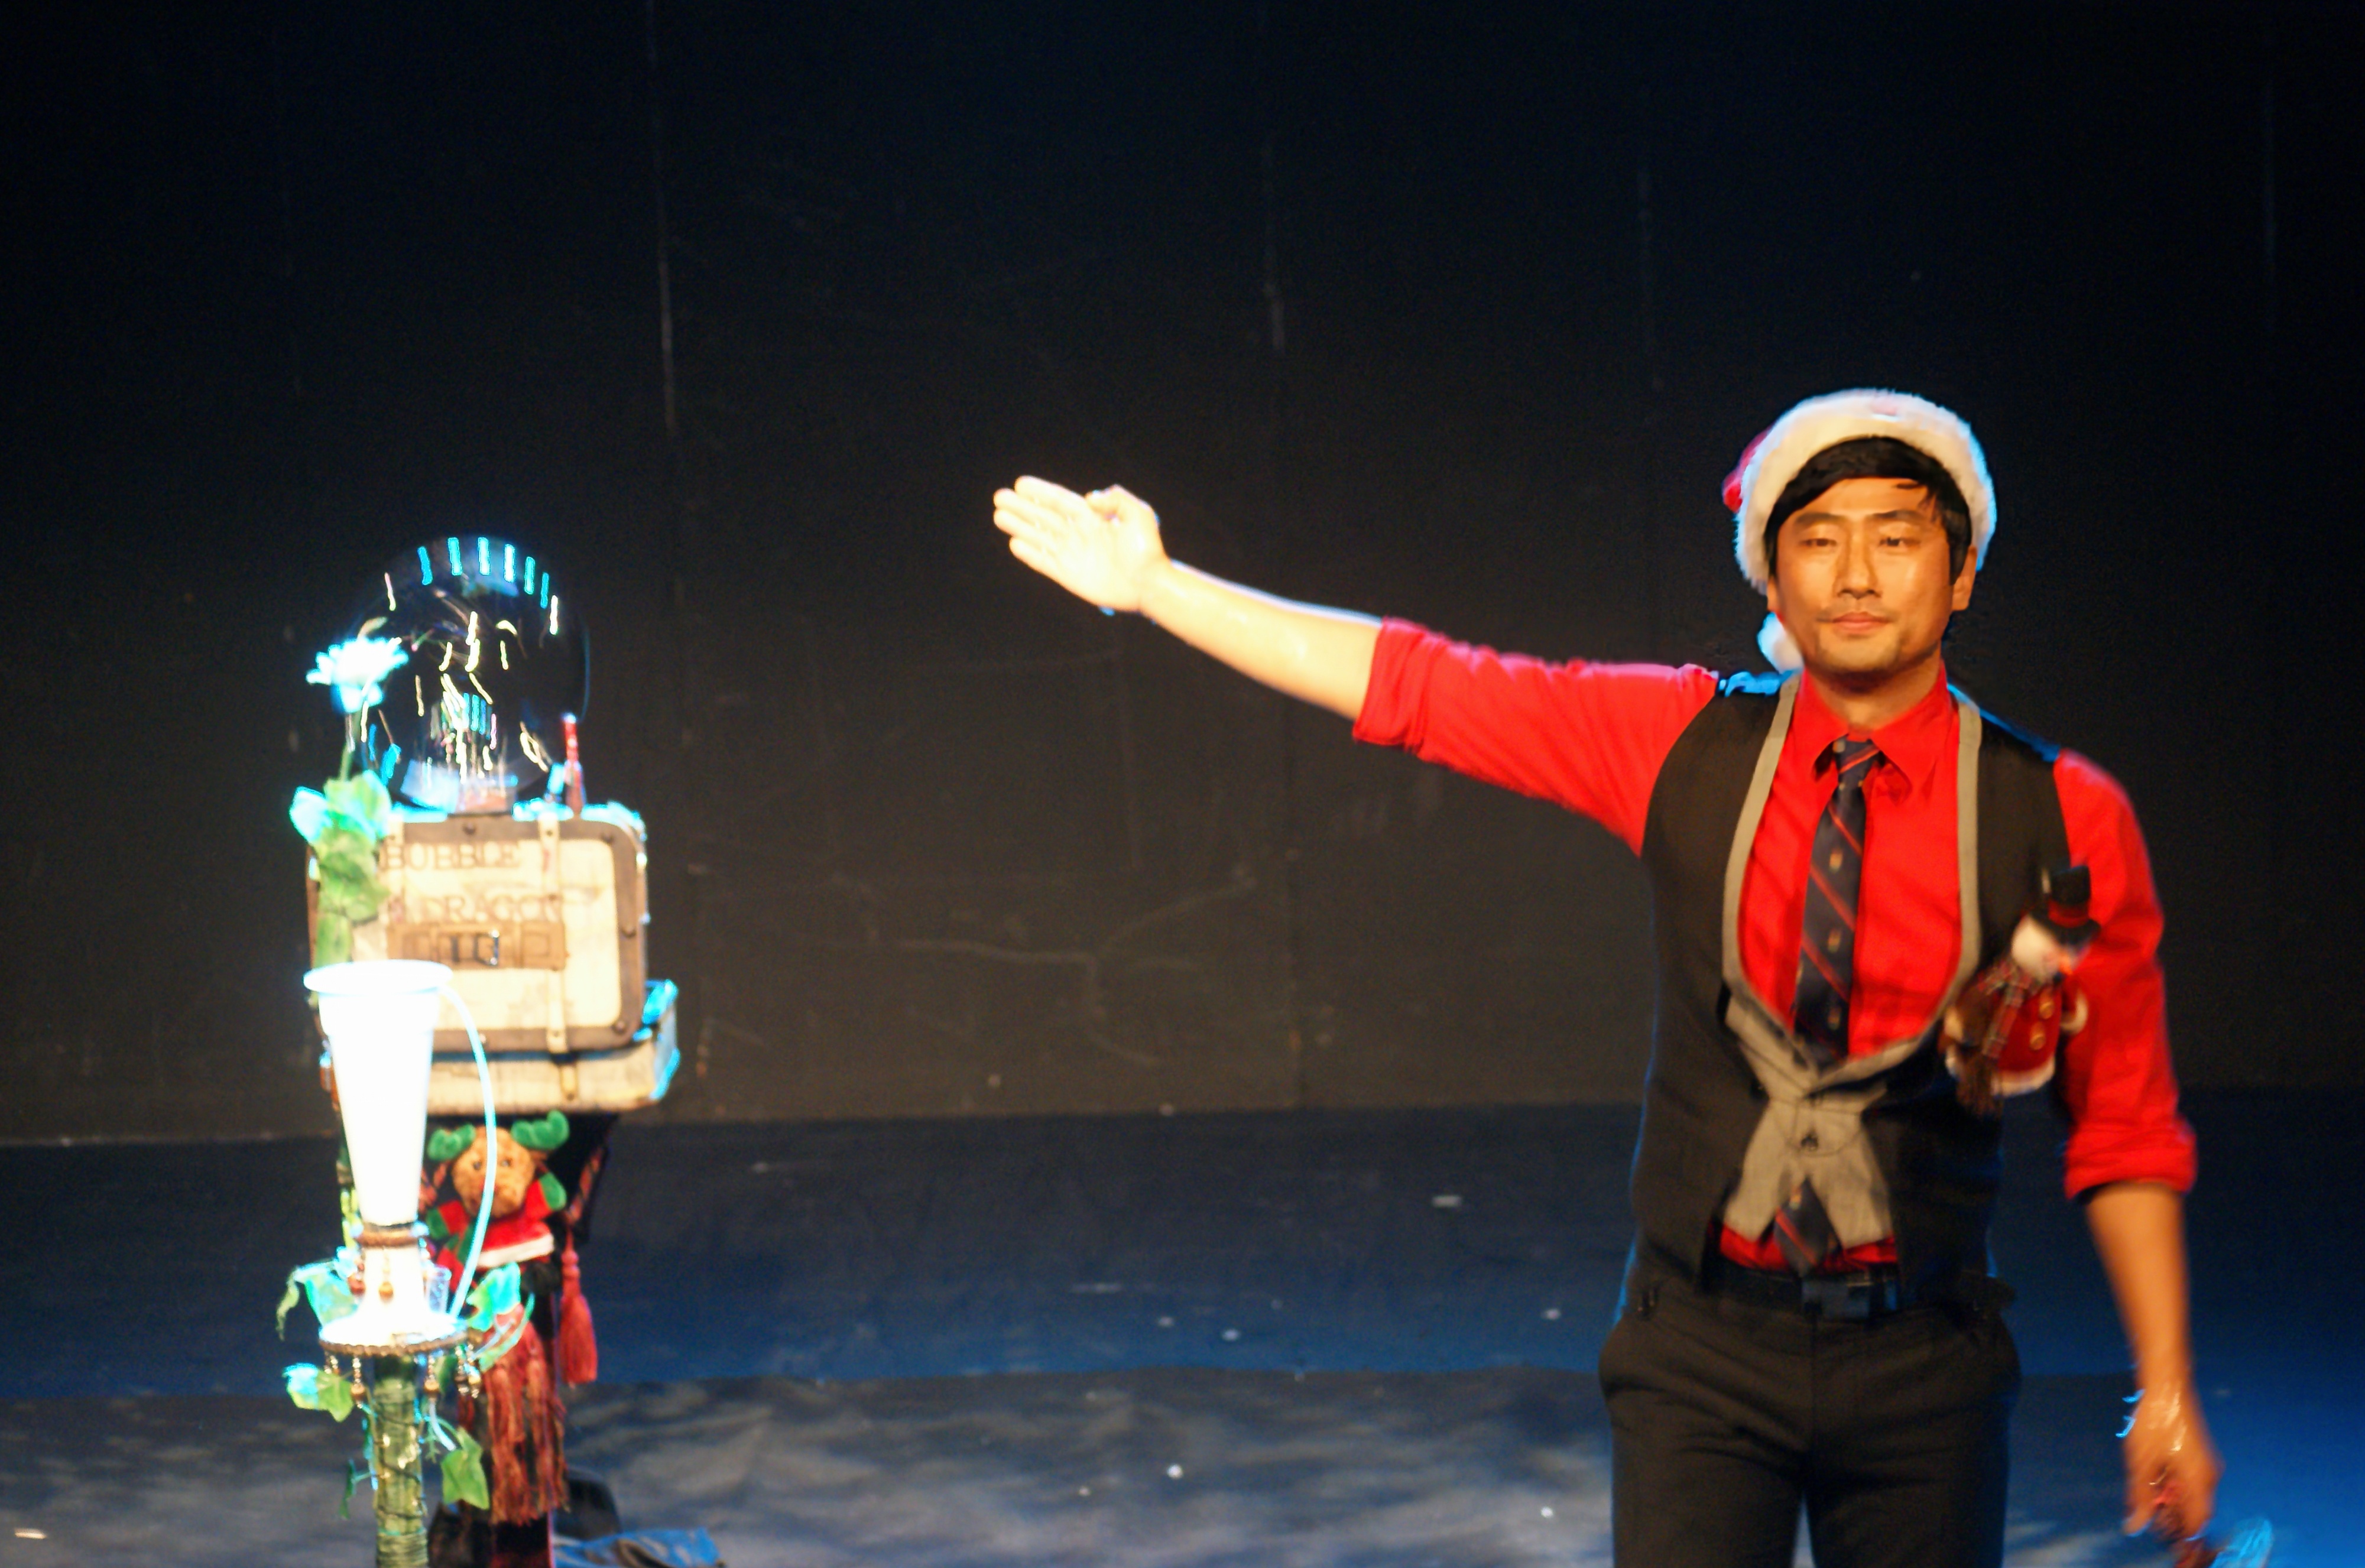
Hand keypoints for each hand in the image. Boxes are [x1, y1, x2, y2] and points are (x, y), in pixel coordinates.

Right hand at [993, 477, 1167, 612]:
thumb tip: (1088, 498)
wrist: (1150, 584)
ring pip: (1040, 537)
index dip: (1041, 492)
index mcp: (1092, 517)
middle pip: (1044, 517)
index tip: (1021, 484)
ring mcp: (1073, 554)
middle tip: (999, 497)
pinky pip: (1044, 562)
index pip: (1060, 501)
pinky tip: (1015, 544)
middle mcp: (1079, 534)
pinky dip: (1030, 554)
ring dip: (1020, 526)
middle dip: (1022, 507)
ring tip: (999, 516)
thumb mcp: (1139, 514)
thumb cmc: (1148, 550)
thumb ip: (1116, 499)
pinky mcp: (1070, 575)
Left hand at [2122, 1378, 2220, 1541]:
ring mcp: (2207, 1463)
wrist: (2167, 1386)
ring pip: (2191, 1492)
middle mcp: (2210, 1475)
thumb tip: (2136, 1524)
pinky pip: (2190, 1478)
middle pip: (2195, 1508)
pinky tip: (2155, 1468)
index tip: (2158, 1525)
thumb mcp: (2141, 1462)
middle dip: (2172, 1510)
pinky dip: (2174, 1481)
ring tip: (2148, 1479)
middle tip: (2147, 1500)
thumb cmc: (2155, 1421)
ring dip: (2171, 1494)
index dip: (2178, 1530)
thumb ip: (2141, 1496)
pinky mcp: (2200, 1454)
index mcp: (2200, 1481)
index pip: (2197, 1522)